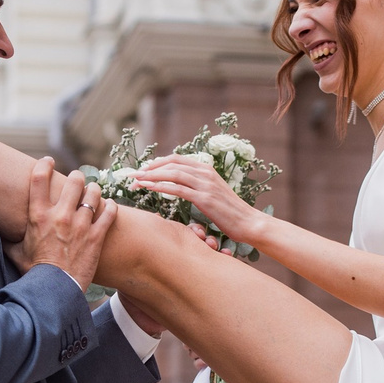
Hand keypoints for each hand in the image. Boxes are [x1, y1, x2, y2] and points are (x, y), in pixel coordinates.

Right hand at [20, 156, 115, 289]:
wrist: (55, 290)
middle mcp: (60, 215)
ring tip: (94, 192)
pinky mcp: (96, 236)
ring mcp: (81, 225)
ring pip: (94, 194)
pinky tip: (108, 207)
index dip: (44, 164)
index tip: (48, 161)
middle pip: (74, 181)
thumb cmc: (34, 273)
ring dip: (95, 190)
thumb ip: (8, 239)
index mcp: (38, 216)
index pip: (39, 178)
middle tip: (78, 180)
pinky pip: (109, 213)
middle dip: (77, 177)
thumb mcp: (16, 253)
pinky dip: (110, 207)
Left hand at [133, 153, 261, 248]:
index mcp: (207, 169)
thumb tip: (183, 186)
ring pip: (172, 173)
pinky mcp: (204, 198)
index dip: (158, 162)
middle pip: (171, 163)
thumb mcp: (214, 194)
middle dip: (150, 167)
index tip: (144, 169)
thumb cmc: (231, 213)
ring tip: (136, 180)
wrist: (249, 222)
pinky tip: (149, 188)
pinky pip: (177, 189)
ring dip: (151, 176)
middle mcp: (205, 172)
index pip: (177, 159)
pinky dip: (160, 187)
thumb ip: (199, 186)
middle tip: (134, 174)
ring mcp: (205, 184)